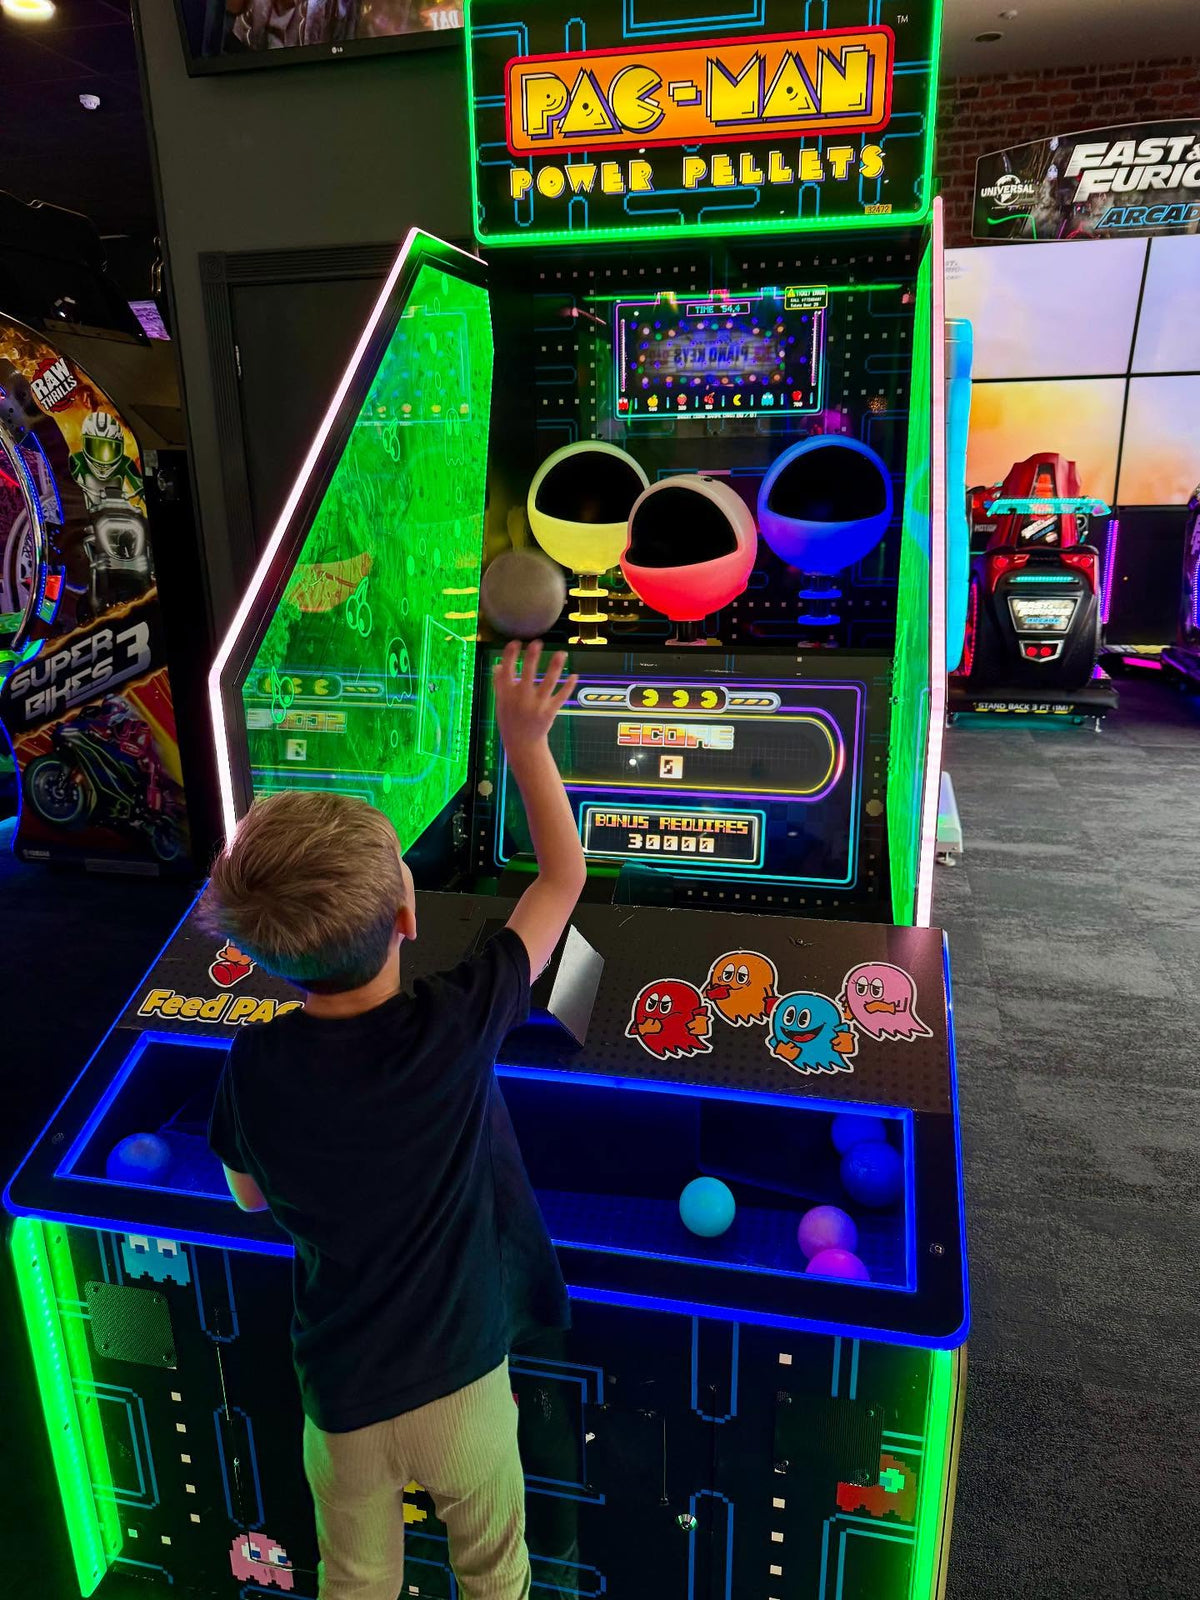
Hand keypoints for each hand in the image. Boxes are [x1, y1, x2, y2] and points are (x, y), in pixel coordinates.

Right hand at [493, 639, 576, 759]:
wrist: (522, 745)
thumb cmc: (510, 722)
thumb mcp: (500, 704)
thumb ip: (499, 685)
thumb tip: (498, 666)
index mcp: (506, 695)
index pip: (507, 672)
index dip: (510, 656)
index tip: (516, 642)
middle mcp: (521, 699)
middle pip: (528, 675)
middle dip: (532, 658)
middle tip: (537, 642)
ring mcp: (536, 705)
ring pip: (548, 683)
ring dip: (555, 667)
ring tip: (561, 653)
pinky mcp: (549, 712)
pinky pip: (561, 697)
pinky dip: (568, 686)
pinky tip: (574, 676)